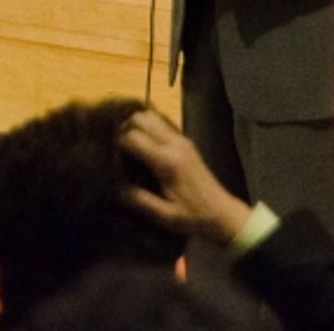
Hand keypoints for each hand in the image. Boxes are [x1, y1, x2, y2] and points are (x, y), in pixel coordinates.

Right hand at [119, 109, 253, 245]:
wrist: (221, 213)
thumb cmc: (193, 217)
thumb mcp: (163, 215)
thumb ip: (139, 200)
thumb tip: (115, 187)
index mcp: (167, 161)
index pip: (133, 137)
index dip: (117, 144)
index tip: (111, 159)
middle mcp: (174, 144)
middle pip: (141, 118)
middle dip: (124, 129)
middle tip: (116, 149)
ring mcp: (182, 140)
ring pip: (152, 116)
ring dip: (137, 126)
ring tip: (128, 146)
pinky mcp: (185, 142)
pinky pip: (161, 124)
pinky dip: (148, 129)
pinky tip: (143, 147)